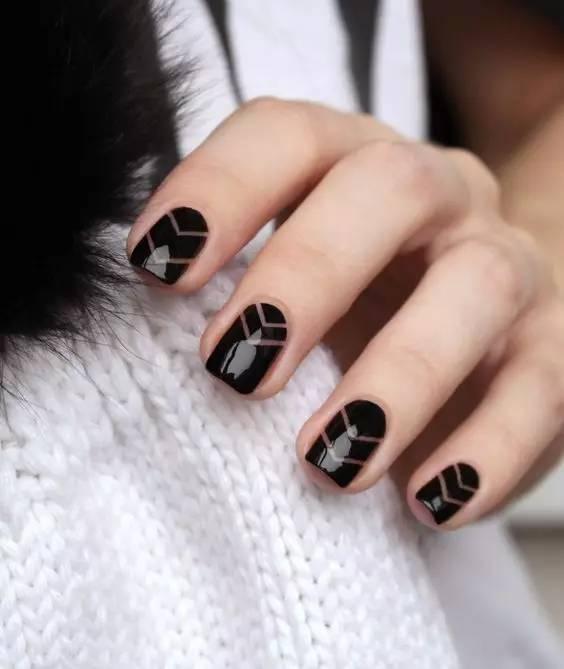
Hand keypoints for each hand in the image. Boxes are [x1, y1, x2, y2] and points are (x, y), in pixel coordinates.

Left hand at [127, 98, 563, 528]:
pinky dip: (486, 451)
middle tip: (237, 369)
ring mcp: (506, 266)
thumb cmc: (362, 299)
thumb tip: (151, 339)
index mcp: (355, 163)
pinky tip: (429, 503)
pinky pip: (541, 390)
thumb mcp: (297, 277)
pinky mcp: (556, 347)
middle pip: (388, 187)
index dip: (219, 188)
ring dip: (398, 378)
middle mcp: (440, 196)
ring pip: (476, 286)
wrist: (482, 316)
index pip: (288, 136)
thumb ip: (237, 288)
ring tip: (329, 460)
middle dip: (307, 275)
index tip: (156, 266)